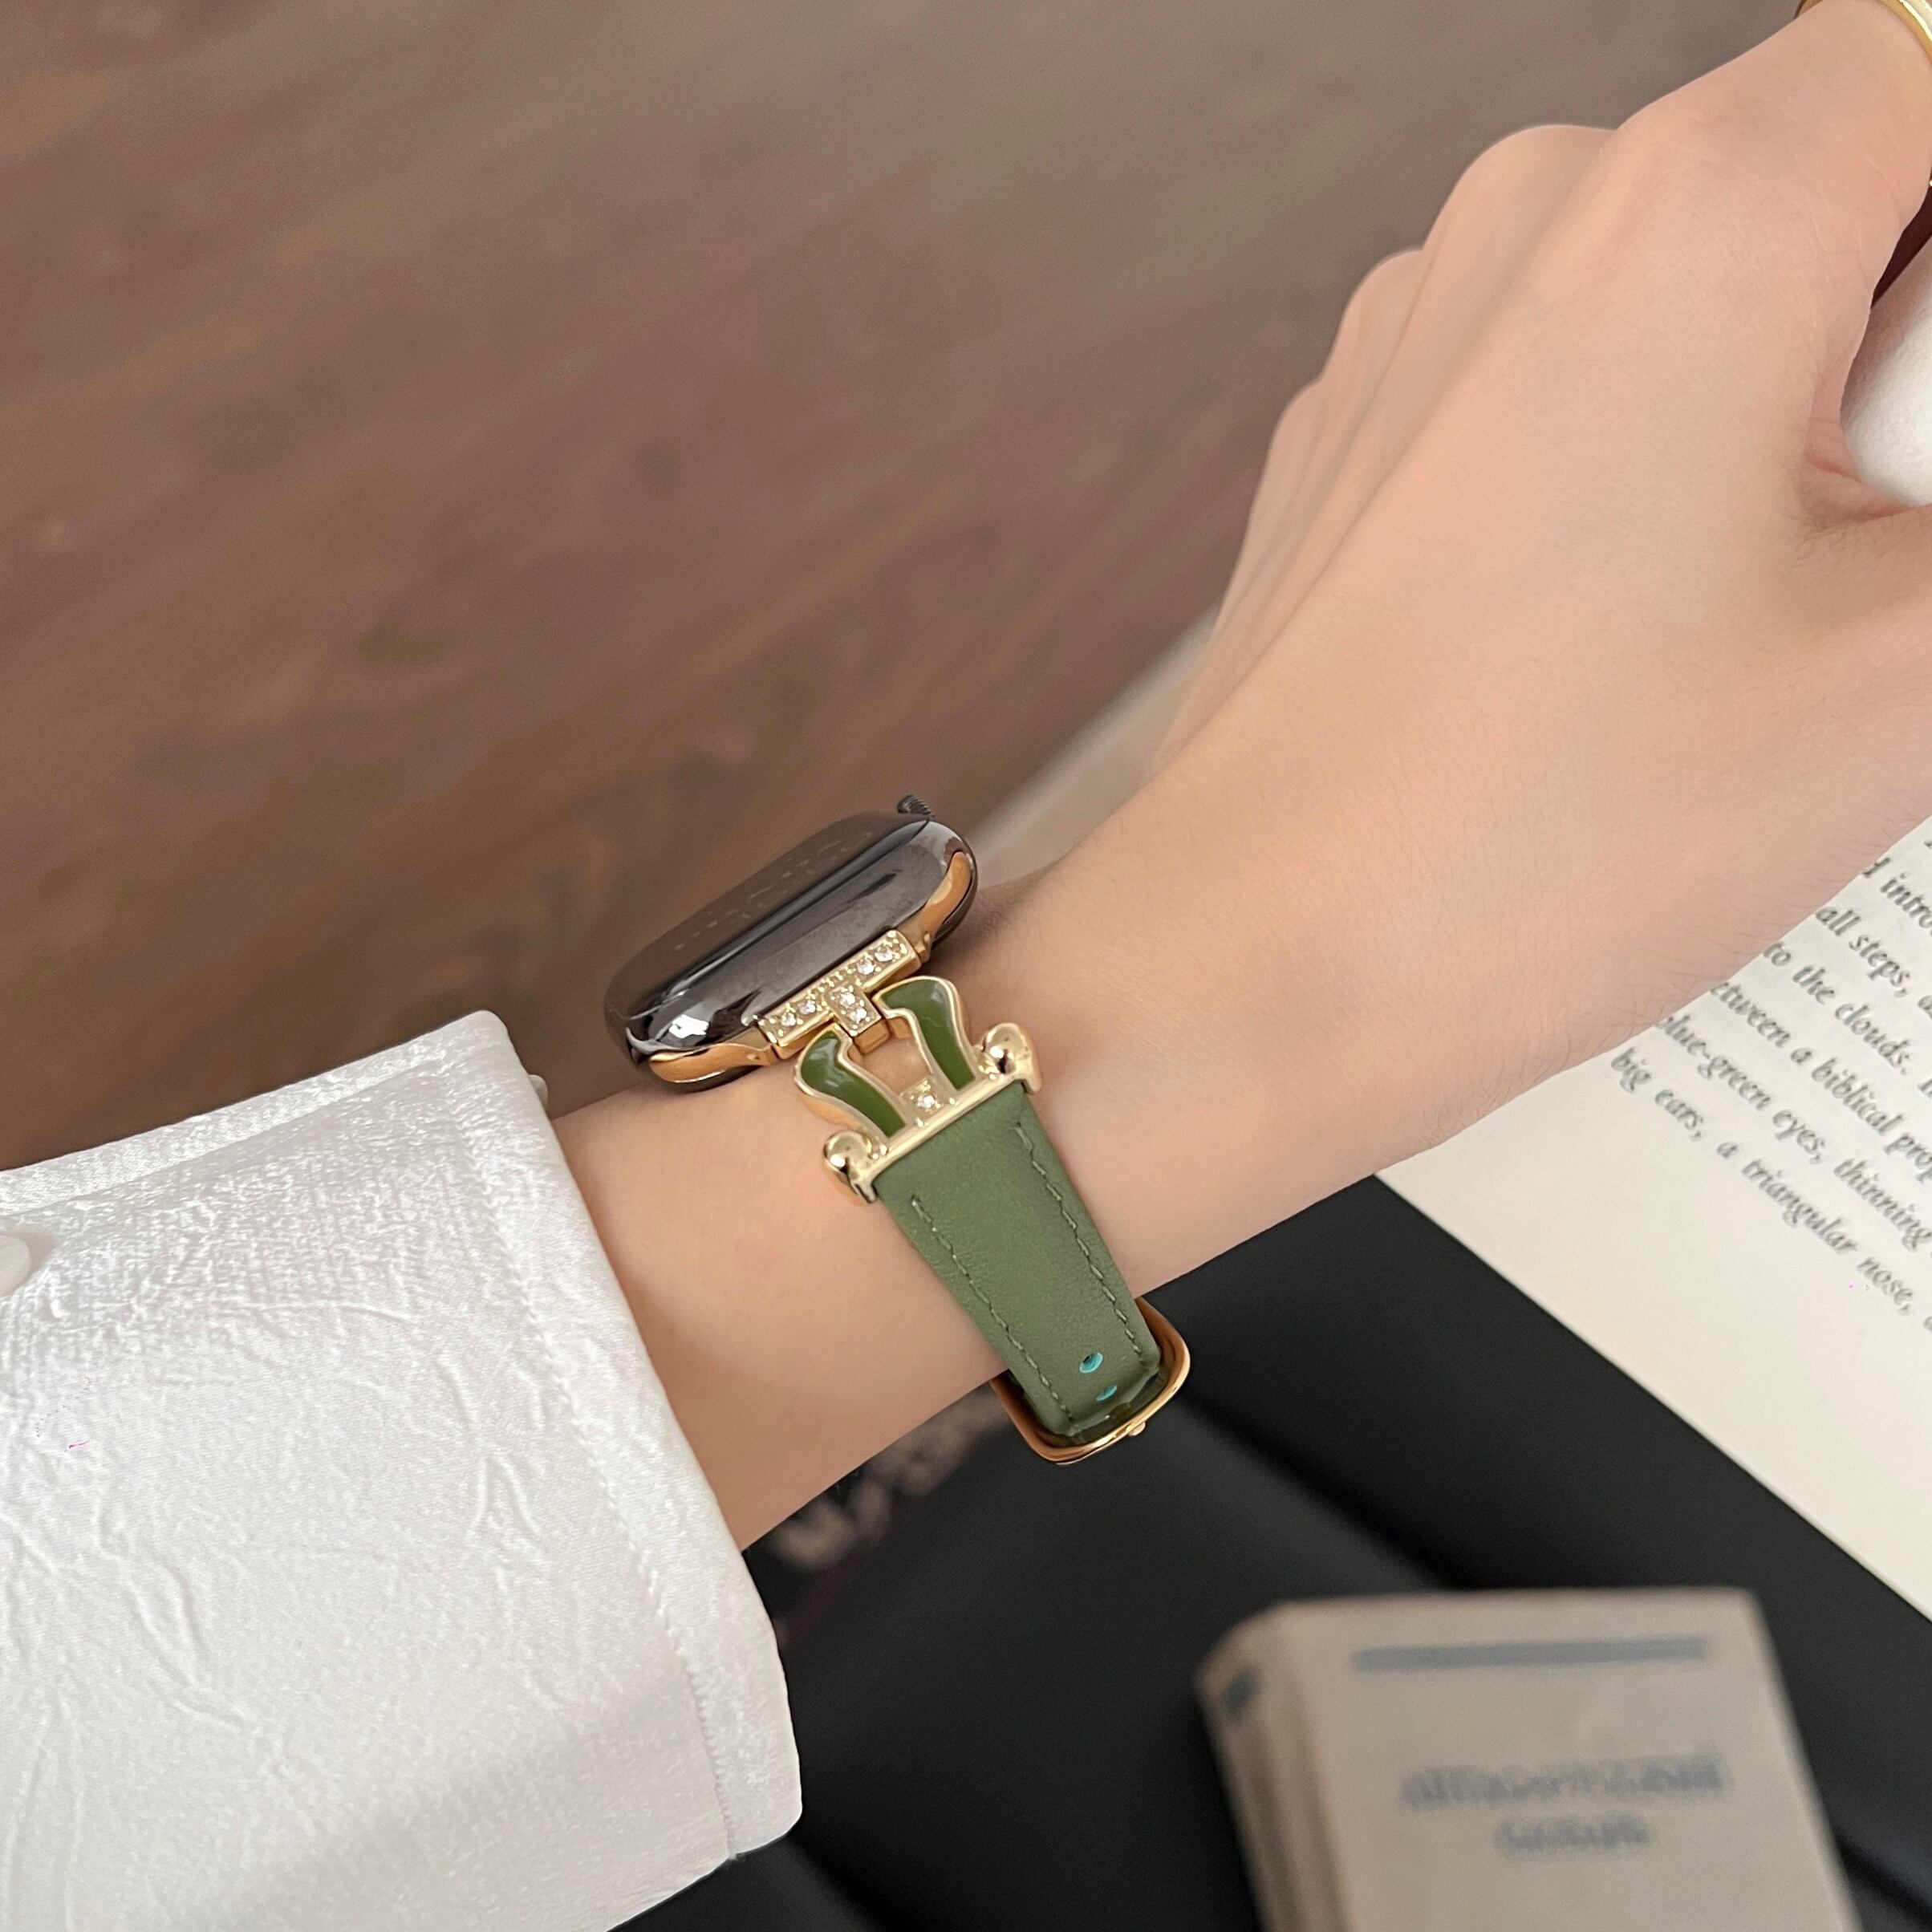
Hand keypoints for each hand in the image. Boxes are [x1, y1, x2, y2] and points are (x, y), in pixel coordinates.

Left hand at [968, 0, 1931, 1280]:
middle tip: (1873, 564)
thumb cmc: (1539, 845)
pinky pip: (1558, 398)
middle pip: (1824, 188)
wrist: (1256, 969)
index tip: (1926, 444)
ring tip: (1742, 640)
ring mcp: (1412, 331)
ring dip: (1772, 435)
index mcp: (1694, 206)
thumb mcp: (1910, 671)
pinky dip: (1637, 480)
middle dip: (1885, 369)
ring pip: (1689, 306)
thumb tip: (1919, 464)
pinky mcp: (1359, 441)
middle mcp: (1526, 220)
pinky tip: (1616, 655)